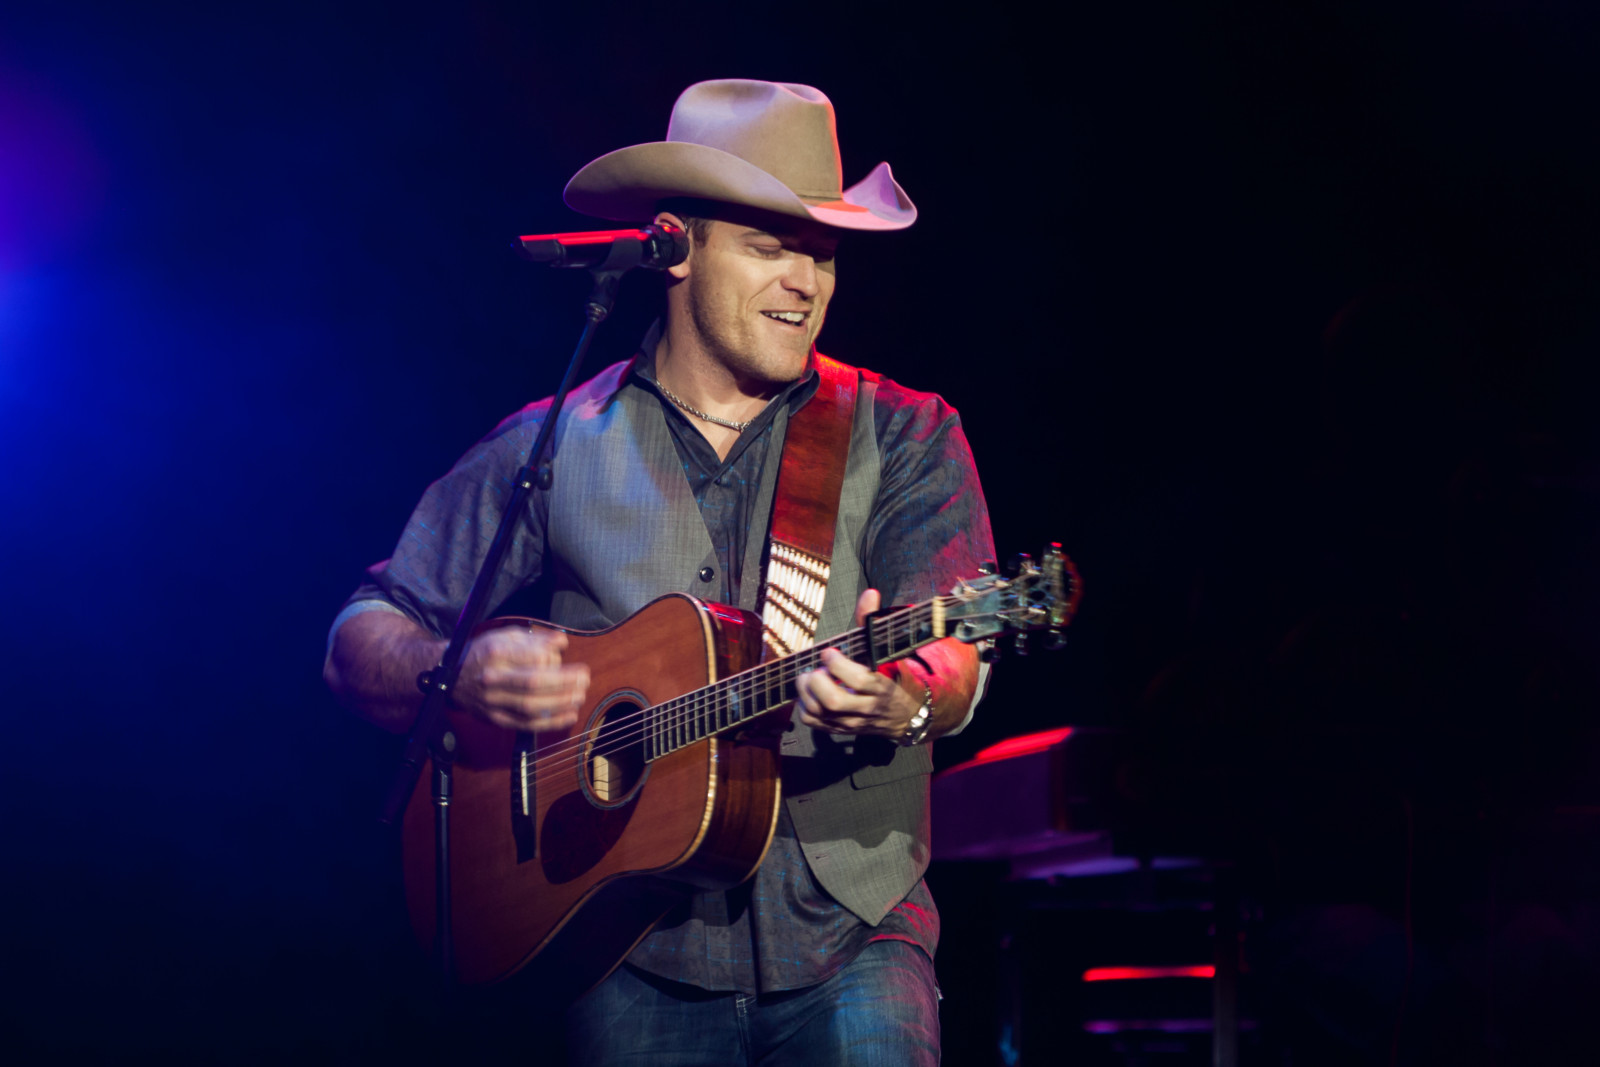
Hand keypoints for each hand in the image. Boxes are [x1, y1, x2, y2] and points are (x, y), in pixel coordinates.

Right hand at [452, 626, 588, 732]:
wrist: (450, 678)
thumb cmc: (483, 653)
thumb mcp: (505, 636)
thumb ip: (535, 639)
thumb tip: (562, 642)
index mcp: (495, 653)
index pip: (531, 657)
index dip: (553, 657)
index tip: (565, 654)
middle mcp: (492, 678)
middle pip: (534, 683)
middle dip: (564, 682)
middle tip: (584, 678)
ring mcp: (493, 702)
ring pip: (531, 706)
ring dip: (561, 703)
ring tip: (580, 695)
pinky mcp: (495, 719)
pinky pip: (526, 724)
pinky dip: (550, 722)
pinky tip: (569, 715)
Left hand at [794, 589, 920, 738]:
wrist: (906, 716)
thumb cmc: (892, 677)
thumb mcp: (886, 652)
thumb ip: (872, 623)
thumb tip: (870, 594)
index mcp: (881, 686)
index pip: (859, 679)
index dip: (837, 664)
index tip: (829, 651)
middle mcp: (866, 707)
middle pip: (833, 701)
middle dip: (818, 680)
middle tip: (817, 668)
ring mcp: (852, 721)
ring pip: (820, 712)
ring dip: (806, 691)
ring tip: (810, 677)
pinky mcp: (840, 729)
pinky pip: (813, 722)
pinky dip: (803, 705)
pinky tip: (809, 692)